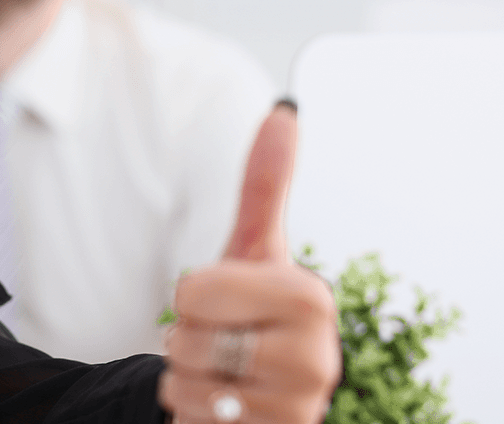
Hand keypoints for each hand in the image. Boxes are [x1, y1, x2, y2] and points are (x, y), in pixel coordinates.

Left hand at [159, 102, 340, 422]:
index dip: (192, 296)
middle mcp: (317, 362)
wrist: (258, 400)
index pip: (195, 290)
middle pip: (187, 337)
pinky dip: (192, 415)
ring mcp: (297, 411)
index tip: (227, 304)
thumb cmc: (252, 316)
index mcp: (311, 300)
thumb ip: (266, 185)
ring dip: (187, 380)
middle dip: (187, 340)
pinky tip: (223, 410)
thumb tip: (284, 110)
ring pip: (185, 383)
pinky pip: (191, 421)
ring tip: (225, 376)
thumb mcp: (252, 252)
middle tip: (224, 343)